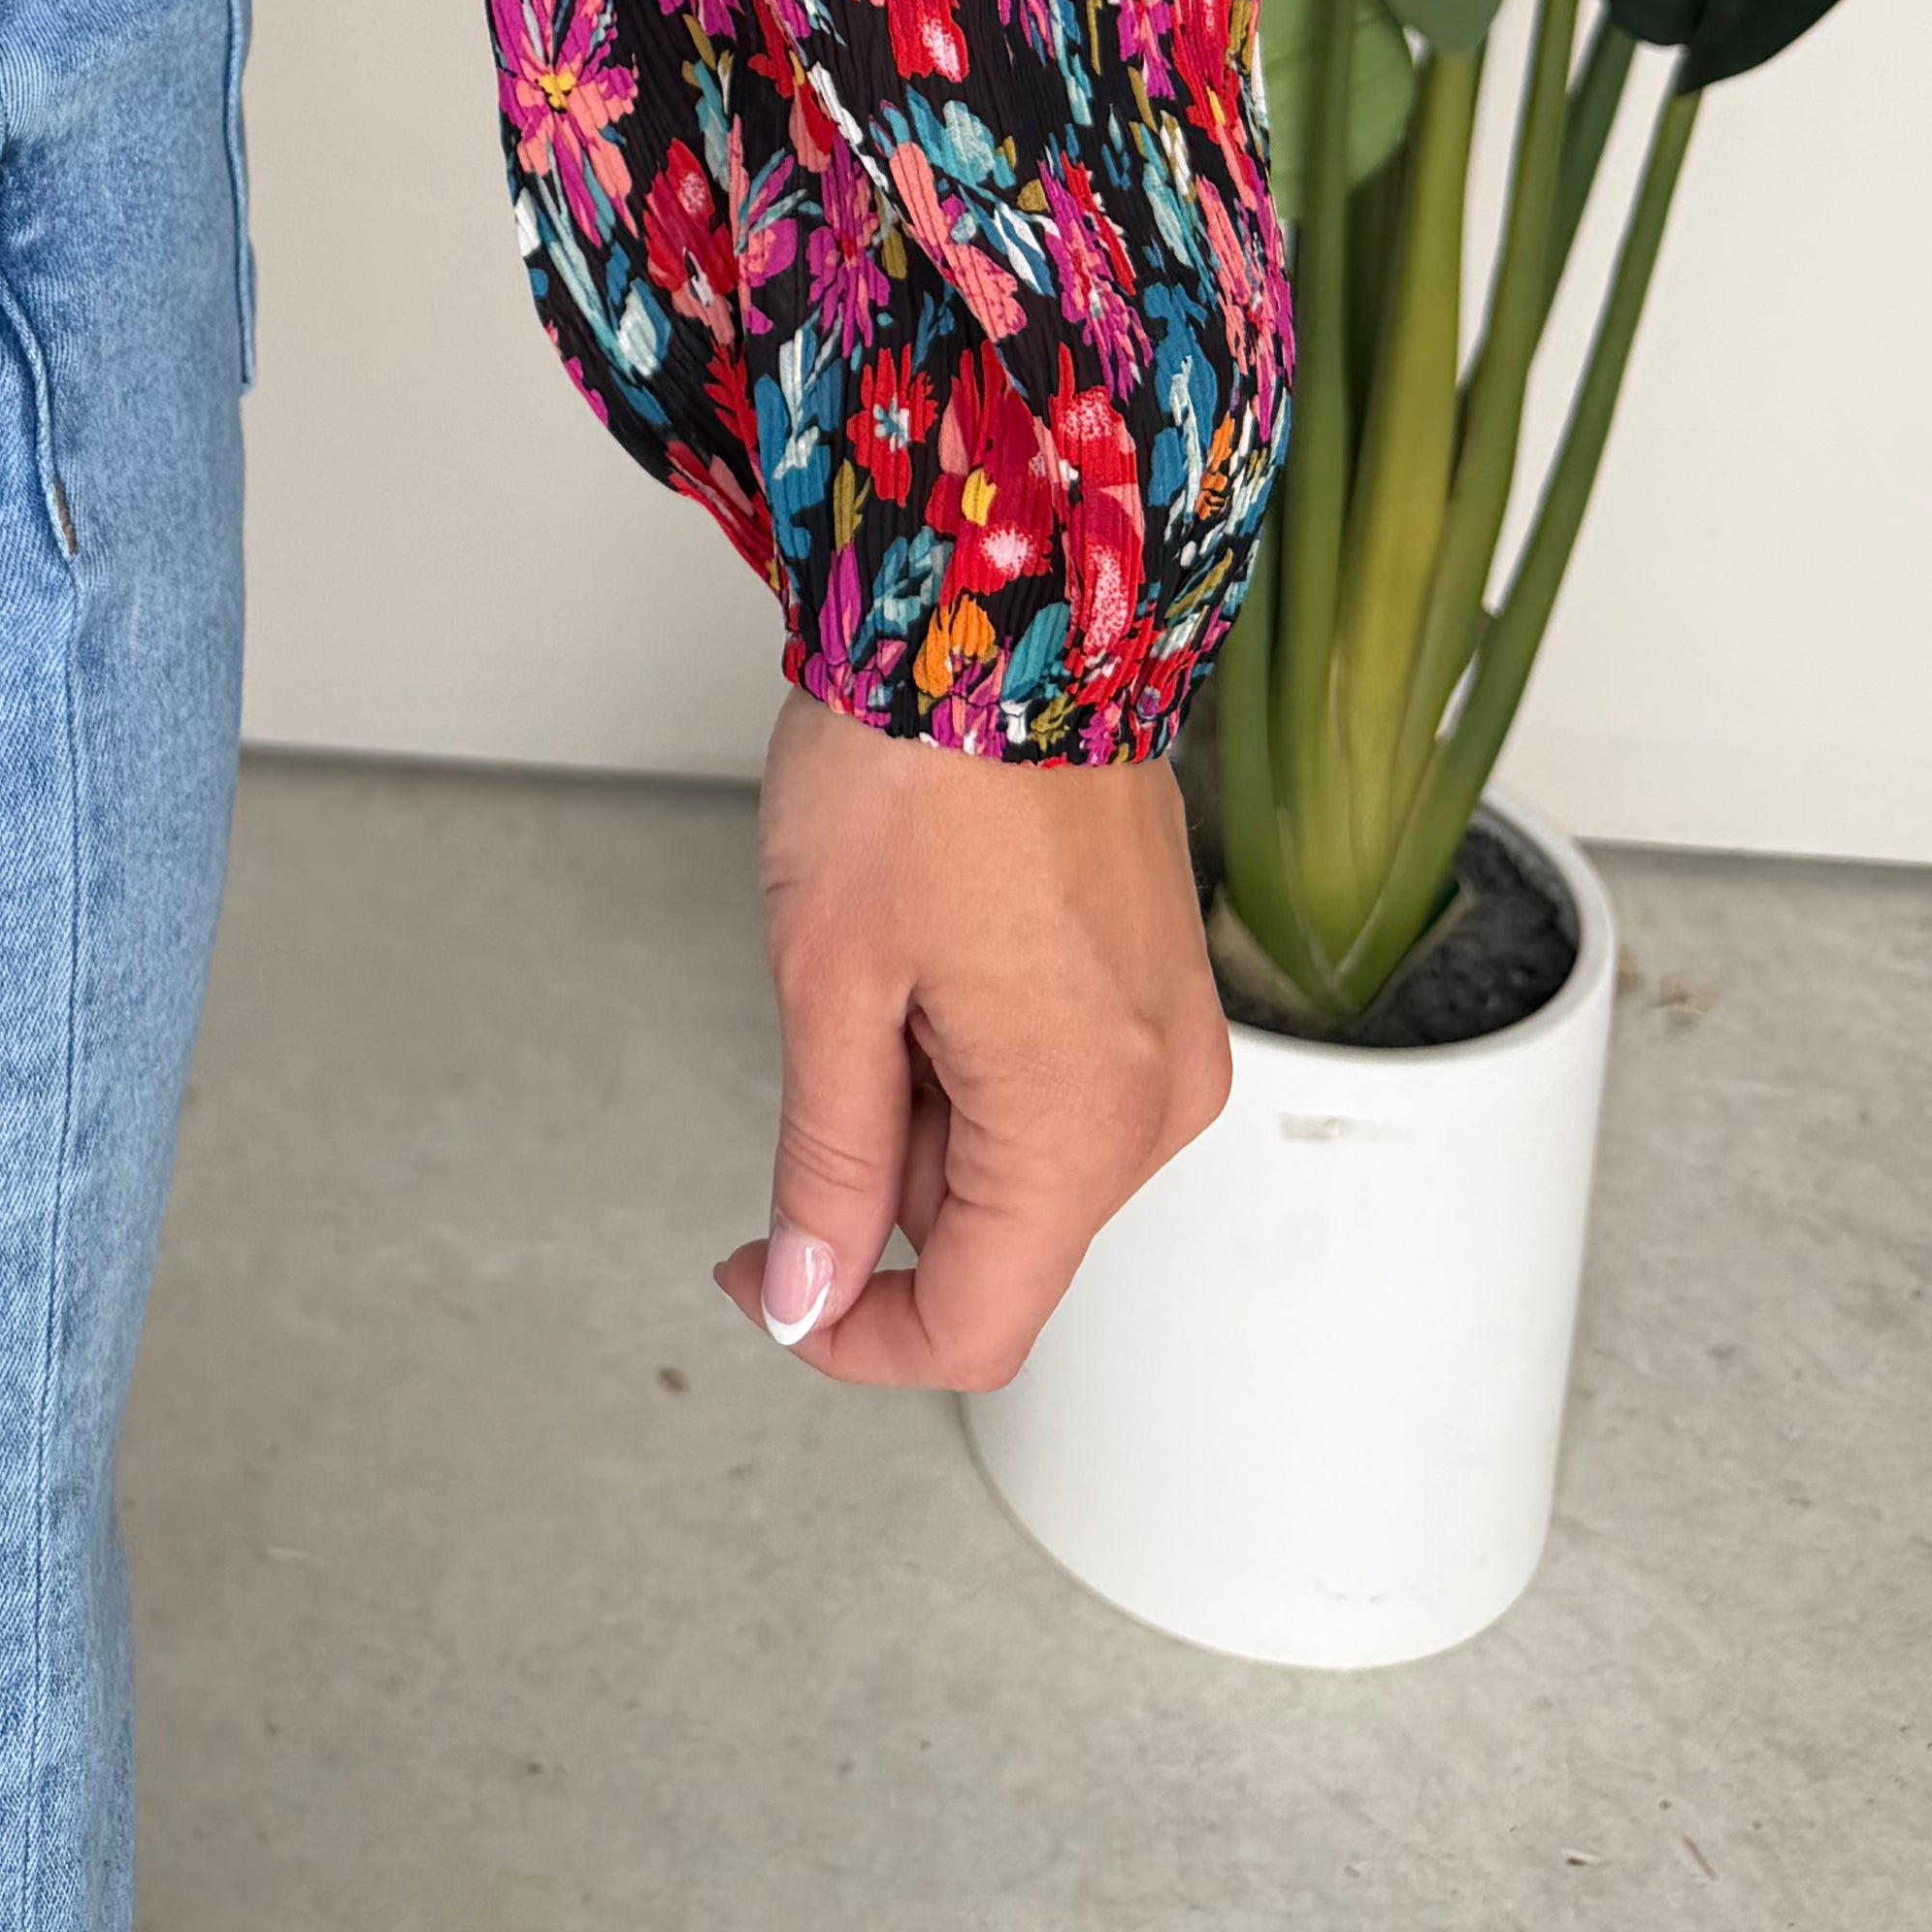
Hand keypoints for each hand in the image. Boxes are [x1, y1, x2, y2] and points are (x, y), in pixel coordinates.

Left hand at [712, 682, 1230, 1391]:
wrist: (1007, 599)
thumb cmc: (916, 766)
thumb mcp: (830, 984)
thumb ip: (830, 1167)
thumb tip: (810, 1303)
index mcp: (1089, 1125)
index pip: (976, 1328)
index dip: (851, 1331)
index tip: (759, 1277)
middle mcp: (1161, 1101)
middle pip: (996, 1232)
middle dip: (886, 1162)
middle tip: (828, 1006)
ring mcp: (1172, 1035)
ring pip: (1019, 1151)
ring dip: (927, 1092)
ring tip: (887, 942)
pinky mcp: (1161, 980)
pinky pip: (1056, 1075)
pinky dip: (972, 1042)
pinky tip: (935, 933)